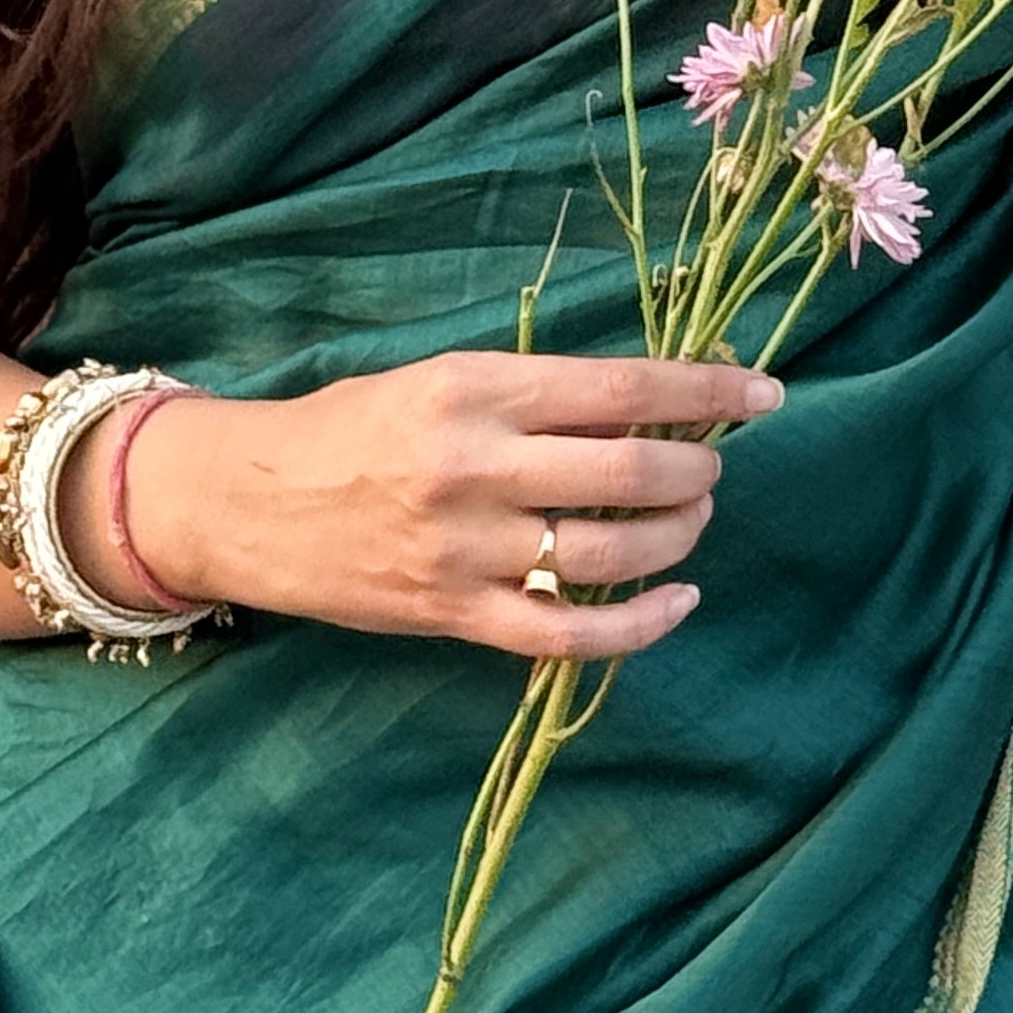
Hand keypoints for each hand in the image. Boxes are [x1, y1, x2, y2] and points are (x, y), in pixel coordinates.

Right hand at [108, 350, 781, 659]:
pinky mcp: (455, 615)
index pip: (621, 387)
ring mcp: (467, 549)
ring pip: (611, 551)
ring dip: (678, 537)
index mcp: (476, 387)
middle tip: (711, 466)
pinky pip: (569, 634)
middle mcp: (477, 466)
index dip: (706, 390)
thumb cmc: (351, 427)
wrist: (248, 502)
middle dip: (698, 470)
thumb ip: (533, 394)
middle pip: (631, 472)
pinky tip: (677, 603)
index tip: (763, 392)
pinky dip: (639, 625)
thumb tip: (648, 405)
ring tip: (691, 521)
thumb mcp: (438, 377)